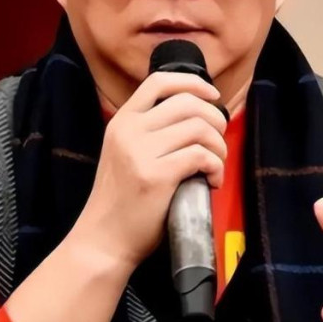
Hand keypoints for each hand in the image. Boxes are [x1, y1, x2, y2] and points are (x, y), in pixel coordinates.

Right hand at [73, 72, 227, 271]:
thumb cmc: (122, 200)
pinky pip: (201, 155)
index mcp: (122, 121)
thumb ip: (149, 130)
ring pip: (199, 128)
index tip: (213, 95)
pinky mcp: (155, 176)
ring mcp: (140, 152)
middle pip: (188, 103)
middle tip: (219, 141)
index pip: (159, 81)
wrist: (103, 240)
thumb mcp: (124, 152)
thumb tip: (196, 115)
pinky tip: (213, 181)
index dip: (193, 83)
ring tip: (216, 164)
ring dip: (219, 146)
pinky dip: (216, 166)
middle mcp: (129, 130)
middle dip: (216, 119)